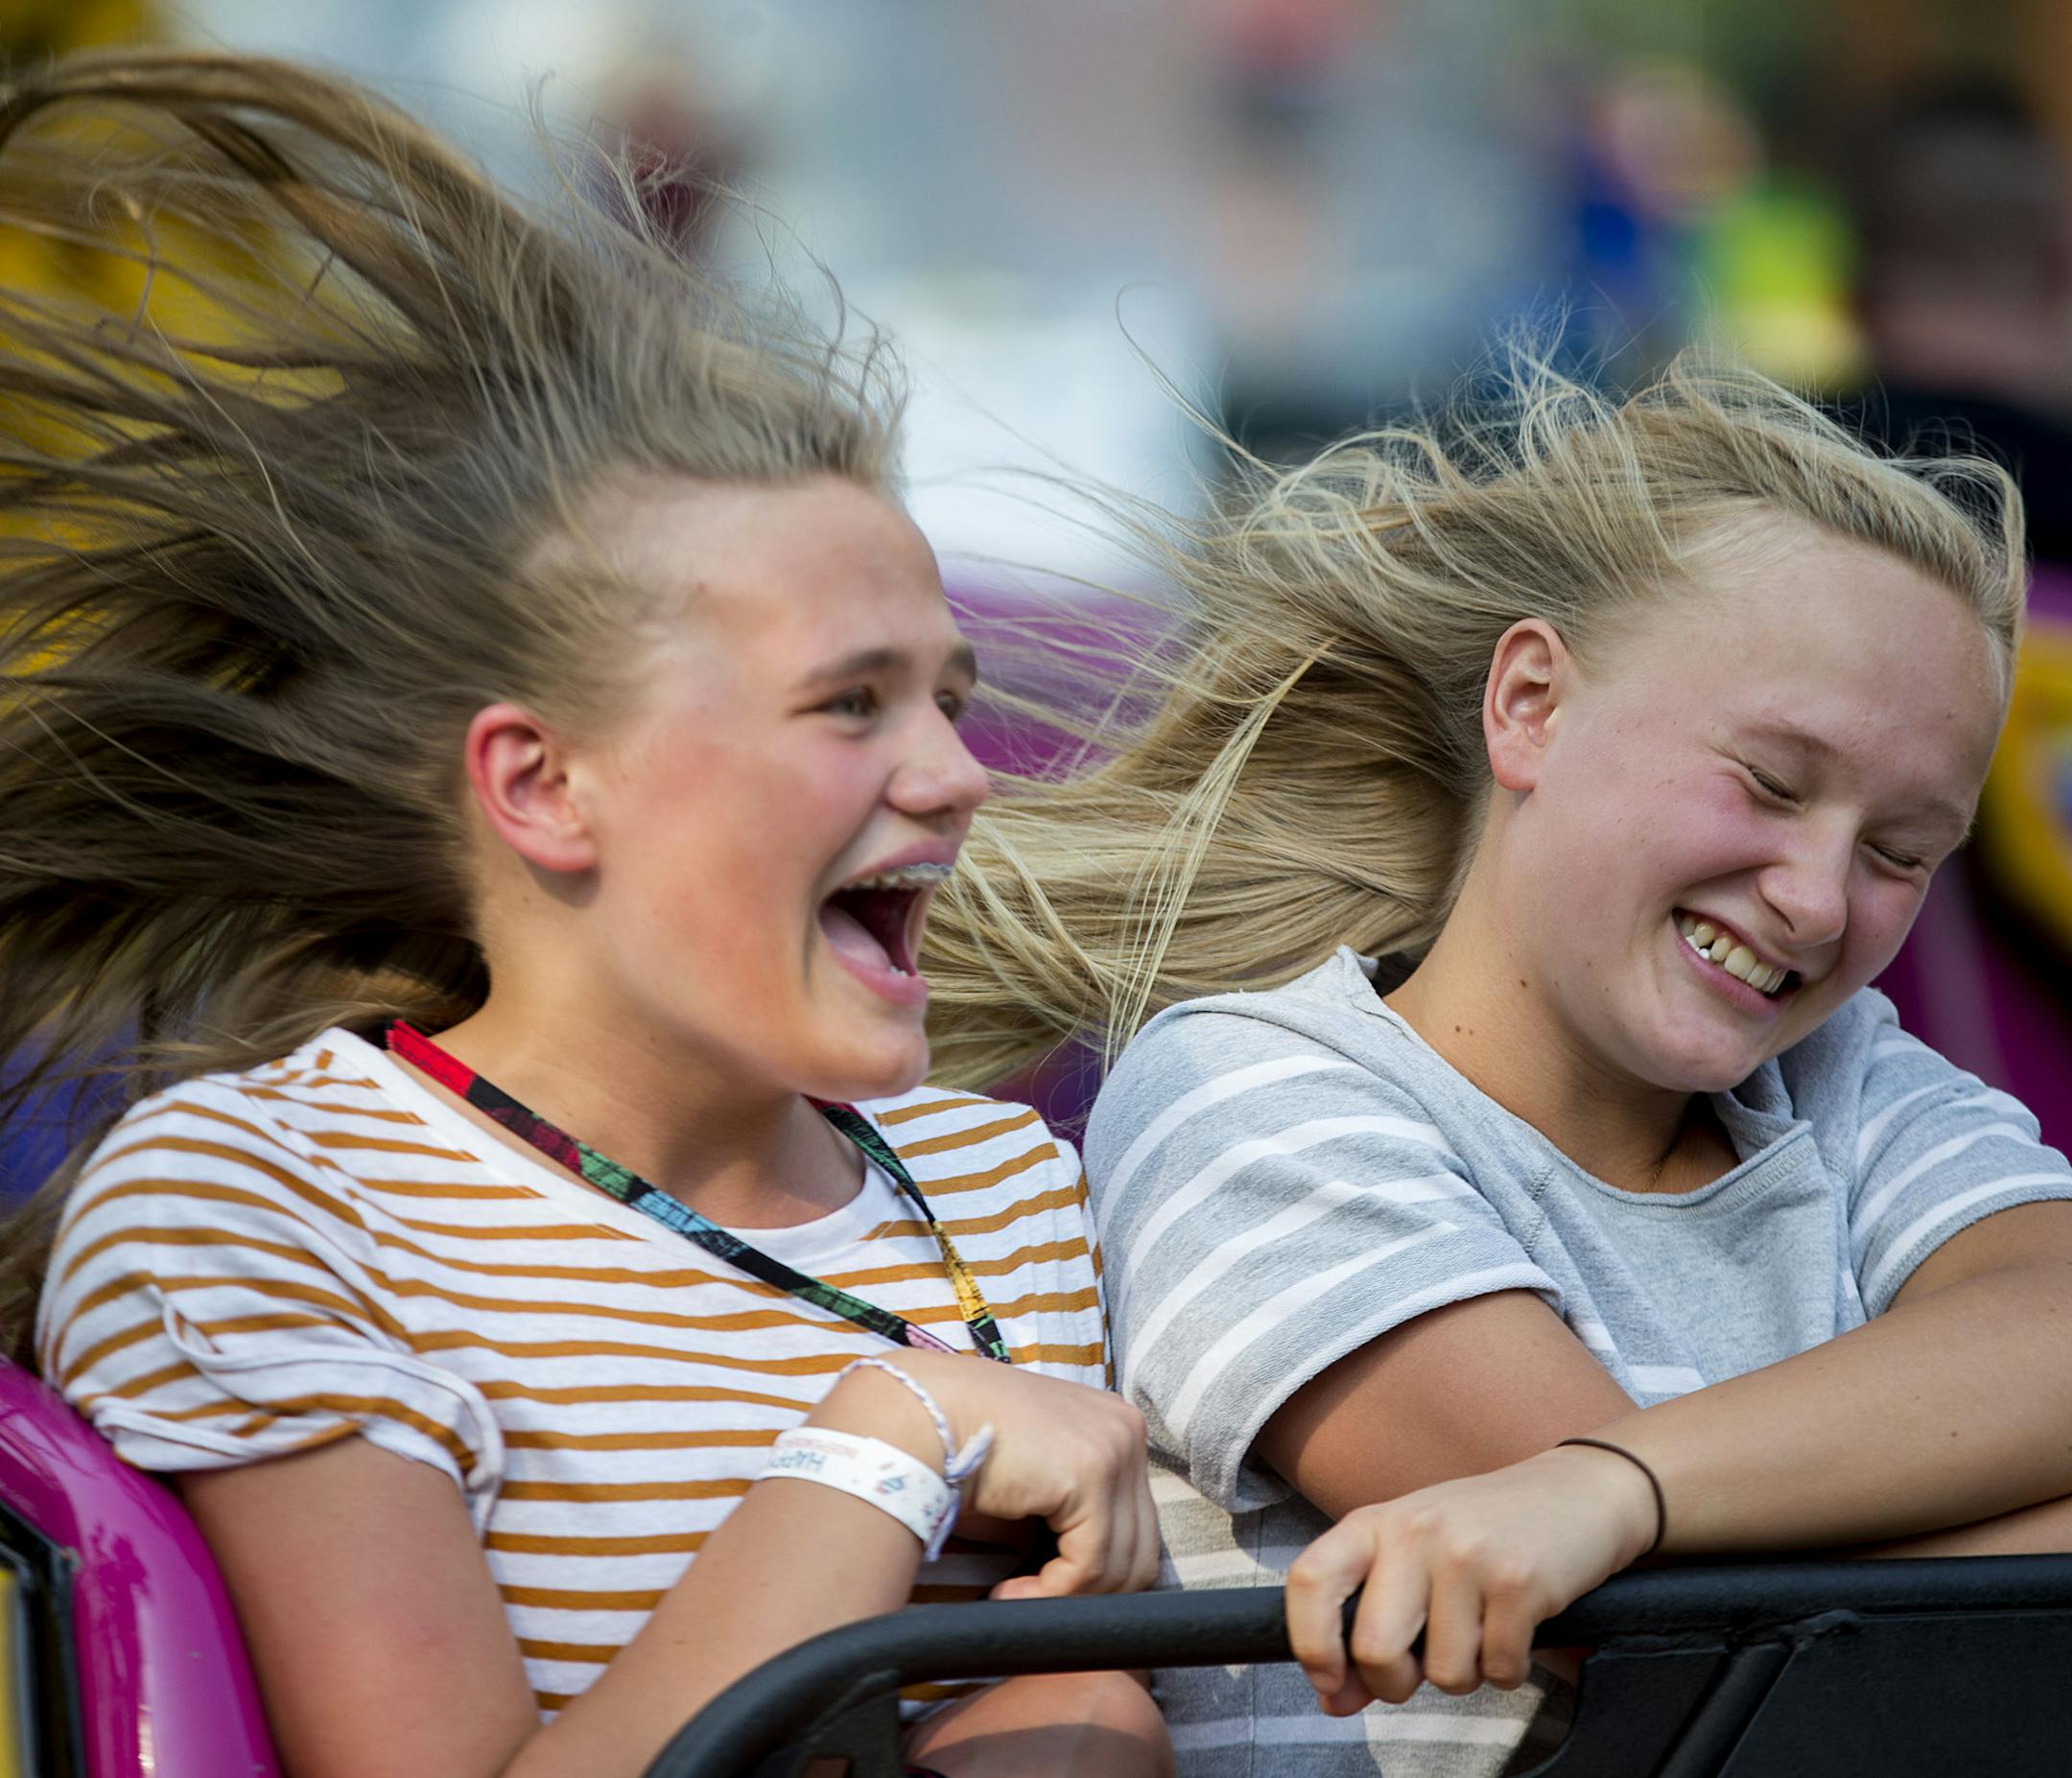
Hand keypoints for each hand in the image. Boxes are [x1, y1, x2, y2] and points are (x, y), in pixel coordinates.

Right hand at [824, 1350, 1158, 1599]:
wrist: (920, 1414)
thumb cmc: (963, 1450)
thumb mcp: (1037, 1479)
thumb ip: (1074, 1514)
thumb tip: (1095, 1585)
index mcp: (1117, 1428)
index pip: (1136, 1527)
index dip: (1095, 1575)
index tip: (1041, 1588)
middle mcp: (1126, 1430)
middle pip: (1140, 1549)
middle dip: (1088, 1593)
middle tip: (1029, 1599)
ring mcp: (1115, 1447)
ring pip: (1121, 1566)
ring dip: (1064, 1597)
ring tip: (1012, 1595)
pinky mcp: (1092, 1471)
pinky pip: (1091, 1565)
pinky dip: (1051, 1594)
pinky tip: (1008, 1591)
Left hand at [1285, 1444, 1657, 1713]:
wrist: (1578, 1492)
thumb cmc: (1485, 1529)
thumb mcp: (1414, 1558)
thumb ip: (1369, 1625)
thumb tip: (1335, 1700)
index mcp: (1377, 1522)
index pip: (1309, 1581)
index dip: (1310, 1645)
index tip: (1330, 1681)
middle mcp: (1415, 1531)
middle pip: (1374, 1648)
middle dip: (1395, 1684)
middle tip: (1420, 1669)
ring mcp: (1468, 1555)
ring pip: (1444, 1673)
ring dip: (1464, 1675)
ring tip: (1479, 1631)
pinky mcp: (1521, 1582)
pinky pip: (1500, 1671)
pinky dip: (1508, 1670)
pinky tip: (1515, 1630)